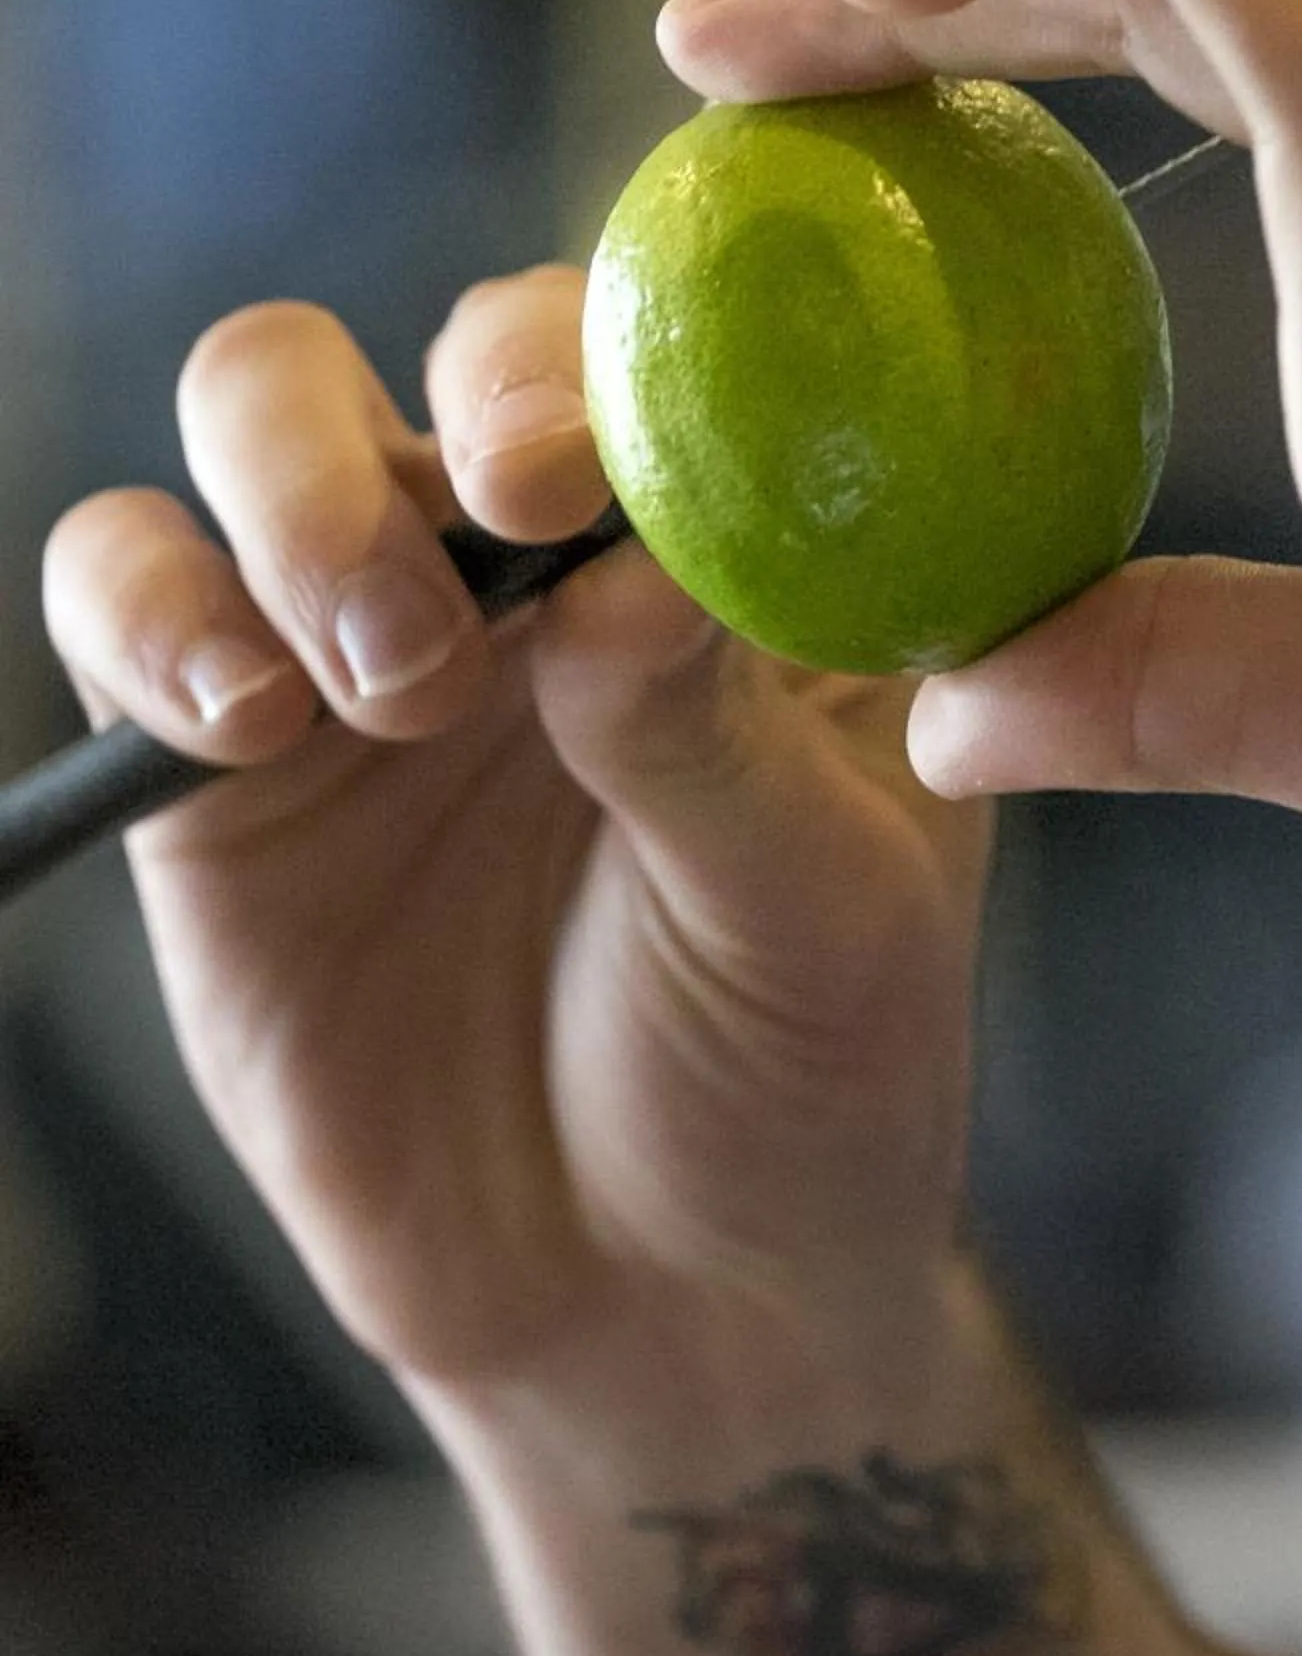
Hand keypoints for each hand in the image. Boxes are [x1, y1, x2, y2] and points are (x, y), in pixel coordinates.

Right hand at [40, 280, 990, 1393]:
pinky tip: (238, 726)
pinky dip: (148, 616)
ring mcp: (373, 648)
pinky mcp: (221, 781)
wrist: (676, 1301)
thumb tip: (621, 573)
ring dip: (288, 503)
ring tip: (389, 685)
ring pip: (253, 423)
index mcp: (722, 551)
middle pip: (427, 353)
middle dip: (429, 412)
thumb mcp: (825, 900)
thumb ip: (713, 730)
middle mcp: (543, 561)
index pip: (641, 356)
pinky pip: (122, 608)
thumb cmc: (808, 1064)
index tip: (583, 471)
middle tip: (492, 528)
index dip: (594, 368)